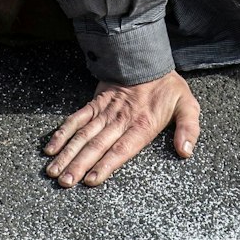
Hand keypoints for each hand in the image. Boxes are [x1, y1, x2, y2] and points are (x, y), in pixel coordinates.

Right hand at [44, 71, 199, 187]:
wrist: (147, 57)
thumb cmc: (168, 87)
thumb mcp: (188, 105)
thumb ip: (188, 129)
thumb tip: (185, 152)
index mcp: (142, 124)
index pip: (121, 149)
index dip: (106, 164)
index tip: (91, 179)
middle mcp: (120, 119)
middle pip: (96, 145)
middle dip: (79, 165)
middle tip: (64, 182)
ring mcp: (105, 111)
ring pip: (83, 134)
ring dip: (67, 153)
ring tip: (53, 170)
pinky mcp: (95, 103)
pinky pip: (76, 118)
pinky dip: (63, 133)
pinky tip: (51, 147)